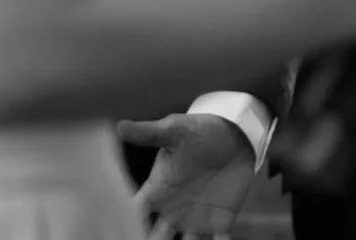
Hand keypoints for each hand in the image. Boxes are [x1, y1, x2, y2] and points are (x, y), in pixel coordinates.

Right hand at [120, 112, 254, 239]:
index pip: (134, 215)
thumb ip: (149, 133)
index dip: (125, 227)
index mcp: (156, 192)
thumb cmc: (200, 131)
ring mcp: (195, 220)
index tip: (121, 232)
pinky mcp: (220, 222)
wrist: (236, 135)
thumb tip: (120, 126)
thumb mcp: (175, 131)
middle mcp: (171, 212)